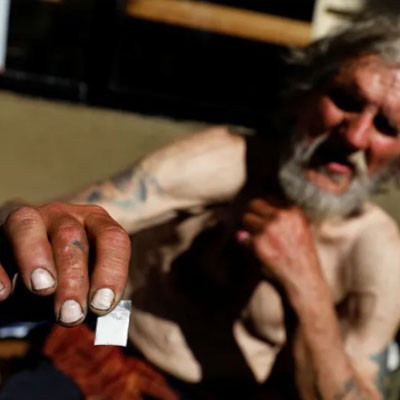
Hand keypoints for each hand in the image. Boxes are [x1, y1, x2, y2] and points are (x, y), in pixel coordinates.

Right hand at [0, 202, 130, 325]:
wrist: (29, 276)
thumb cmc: (67, 280)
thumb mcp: (85, 285)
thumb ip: (93, 293)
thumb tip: (99, 308)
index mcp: (95, 223)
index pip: (112, 238)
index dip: (111, 269)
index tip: (102, 305)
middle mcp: (63, 216)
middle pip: (70, 236)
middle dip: (73, 278)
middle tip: (71, 314)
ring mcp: (27, 221)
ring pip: (29, 226)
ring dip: (36, 259)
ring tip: (43, 289)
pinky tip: (4, 293)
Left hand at [238, 198, 322, 289]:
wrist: (303, 280)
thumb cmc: (301, 256)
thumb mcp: (301, 229)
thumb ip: (284, 216)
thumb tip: (260, 204)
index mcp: (293, 211)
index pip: (267, 198)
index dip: (263, 209)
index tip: (263, 218)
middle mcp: (280, 217)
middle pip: (253, 204)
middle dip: (252, 215)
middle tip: (254, 228)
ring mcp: (267, 229)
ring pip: (245, 218)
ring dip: (247, 228)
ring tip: (257, 240)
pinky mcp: (256, 243)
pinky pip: (241, 236)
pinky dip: (245, 243)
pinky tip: (255, 250)